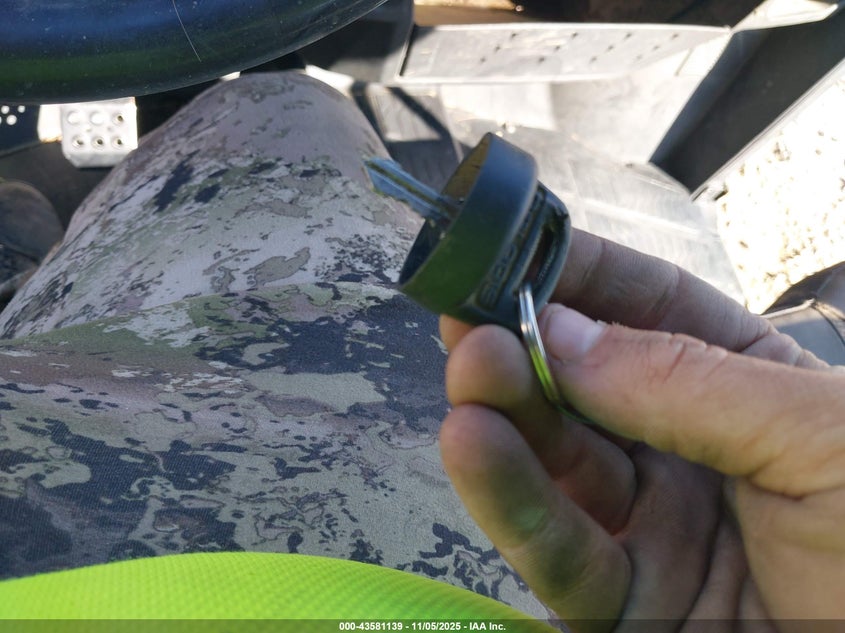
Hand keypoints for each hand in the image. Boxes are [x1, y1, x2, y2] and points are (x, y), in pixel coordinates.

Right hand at [439, 230, 844, 631]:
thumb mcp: (822, 434)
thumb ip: (688, 382)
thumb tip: (563, 334)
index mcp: (747, 385)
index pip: (649, 311)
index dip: (581, 277)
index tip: (513, 254)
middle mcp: (688, 450)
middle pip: (586, 389)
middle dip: (526, 350)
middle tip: (470, 322)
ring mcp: (654, 529)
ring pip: (558, 468)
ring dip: (505, 421)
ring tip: (468, 377)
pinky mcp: (629, 608)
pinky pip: (559, 555)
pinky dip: (512, 504)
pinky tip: (474, 449)